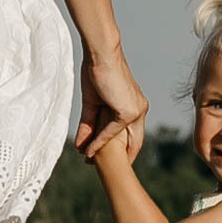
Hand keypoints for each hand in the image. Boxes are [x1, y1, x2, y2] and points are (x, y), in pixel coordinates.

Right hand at [76, 46, 148, 164]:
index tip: (111, 160)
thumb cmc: (96, 71)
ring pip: (120, 139)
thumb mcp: (92, 103)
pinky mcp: (128, 111)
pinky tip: (88, 152)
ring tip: (91, 163)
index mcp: (135, 105)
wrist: (100, 54)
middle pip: (131, 141)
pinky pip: (111, 132)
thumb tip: (81, 144)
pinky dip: (98, 143)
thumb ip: (89, 124)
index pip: (131, 133)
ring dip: (105, 153)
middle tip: (103, 169)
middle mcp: (139, 109)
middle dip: (118, 157)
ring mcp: (136, 111)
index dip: (122, 148)